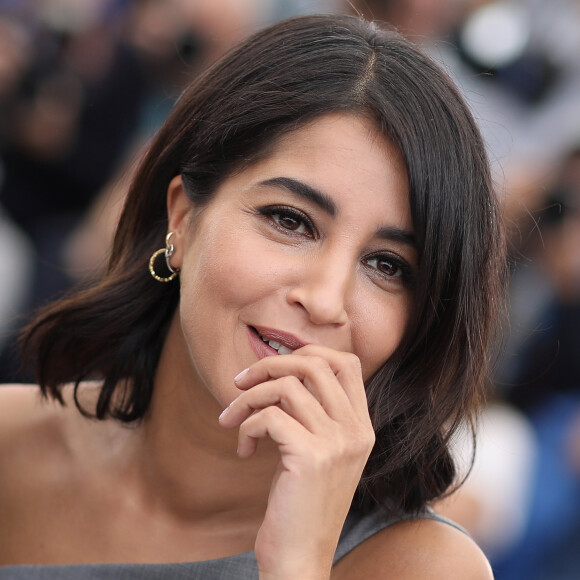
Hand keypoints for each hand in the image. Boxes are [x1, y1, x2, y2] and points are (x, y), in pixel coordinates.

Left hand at [219, 345, 374, 579]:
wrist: (300, 558)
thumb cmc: (300, 502)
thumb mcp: (317, 451)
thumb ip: (311, 412)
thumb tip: (279, 371)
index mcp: (361, 426)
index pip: (347, 362)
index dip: (308, 353)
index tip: (275, 368)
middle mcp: (356, 430)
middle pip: (314, 364)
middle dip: (269, 365)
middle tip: (241, 383)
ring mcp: (337, 444)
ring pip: (285, 387)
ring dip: (247, 398)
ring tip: (232, 420)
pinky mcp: (311, 458)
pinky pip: (269, 417)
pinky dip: (247, 426)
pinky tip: (244, 450)